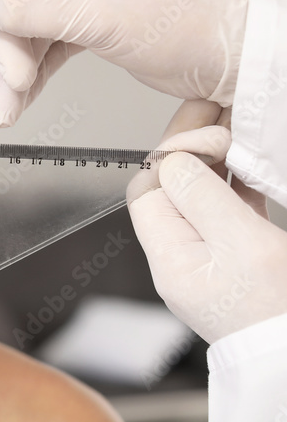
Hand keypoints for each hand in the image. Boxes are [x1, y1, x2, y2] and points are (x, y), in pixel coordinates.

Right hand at [0, 0, 247, 126]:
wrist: (224, 53)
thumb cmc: (173, 15)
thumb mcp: (84, 6)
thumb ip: (21, 4)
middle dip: (5, 39)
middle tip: (13, 76)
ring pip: (24, 25)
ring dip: (13, 66)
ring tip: (10, 105)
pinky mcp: (90, 24)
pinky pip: (44, 46)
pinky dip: (31, 74)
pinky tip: (20, 100)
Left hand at [127, 100, 286, 343]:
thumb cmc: (279, 314)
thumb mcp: (244, 248)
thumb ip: (204, 200)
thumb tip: (173, 161)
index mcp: (171, 260)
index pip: (148, 190)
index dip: (171, 154)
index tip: (206, 133)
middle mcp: (184, 260)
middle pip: (173, 189)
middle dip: (191, 145)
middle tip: (214, 107)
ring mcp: (213, 261)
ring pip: (204, 196)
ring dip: (217, 158)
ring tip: (234, 122)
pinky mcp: (242, 262)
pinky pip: (231, 212)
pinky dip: (240, 183)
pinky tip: (253, 162)